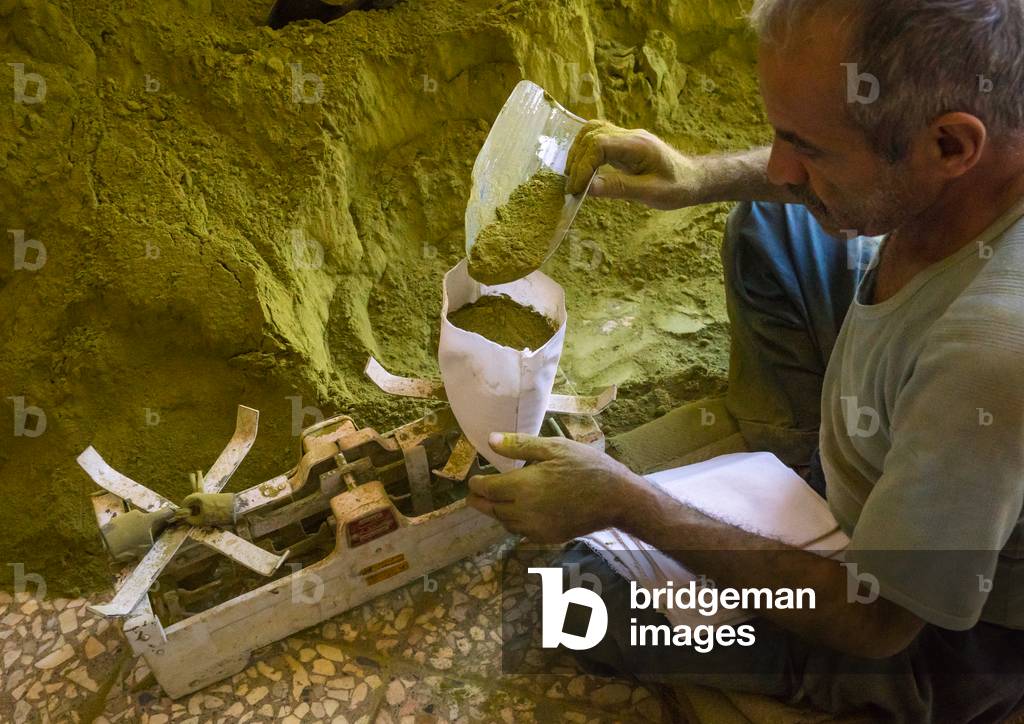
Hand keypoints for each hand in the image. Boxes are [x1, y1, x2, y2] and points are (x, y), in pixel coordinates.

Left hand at [467, 432, 645, 543]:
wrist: (617, 498)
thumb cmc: (586, 466)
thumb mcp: (554, 447)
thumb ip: (519, 446)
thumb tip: (490, 440)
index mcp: (522, 487)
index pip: (486, 489)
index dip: (476, 484)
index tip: (474, 479)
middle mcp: (524, 512)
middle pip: (491, 509)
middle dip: (480, 500)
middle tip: (475, 494)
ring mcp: (536, 529)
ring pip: (505, 522)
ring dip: (497, 511)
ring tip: (497, 500)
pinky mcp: (547, 538)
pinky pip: (521, 532)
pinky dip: (514, 522)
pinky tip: (520, 512)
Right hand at [566, 120, 703, 209]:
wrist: (693, 179)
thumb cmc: (676, 188)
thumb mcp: (650, 193)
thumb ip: (619, 188)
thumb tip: (588, 189)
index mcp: (637, 145)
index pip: (599, 145)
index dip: (583, 166)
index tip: (577, 189)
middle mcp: (630, 136)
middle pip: (592, 135)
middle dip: (577, 160)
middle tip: (573, 187)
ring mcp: (627, 137)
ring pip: (592, 132)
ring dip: (578, 152)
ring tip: (574, 177)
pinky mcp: (624, 143)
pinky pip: (598, 138)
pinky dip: (585, 150)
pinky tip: (583, 168)